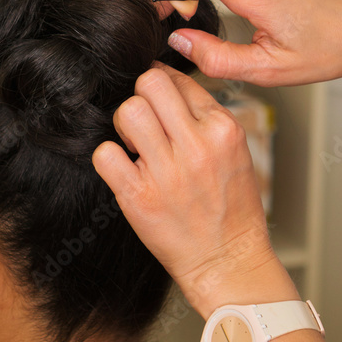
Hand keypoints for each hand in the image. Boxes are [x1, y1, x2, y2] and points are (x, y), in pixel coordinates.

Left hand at [92, 63, 298, 319]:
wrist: (228, 261)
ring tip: (137, 146)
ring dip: (125, 126)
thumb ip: (205, 118)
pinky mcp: (139, 197)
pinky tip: (125, 170)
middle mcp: (197, 146)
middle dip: (142, 97)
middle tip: (146, 122)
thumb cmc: (232, 209)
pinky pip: (106, 154)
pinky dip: (109, 158)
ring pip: (128, 111)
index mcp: (224, 129)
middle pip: (150, 83)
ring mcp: (167, 172)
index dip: (164, 86)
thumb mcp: (235, 152)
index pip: (179, 79)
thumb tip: (169, 83)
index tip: (160, 101)